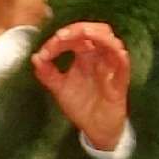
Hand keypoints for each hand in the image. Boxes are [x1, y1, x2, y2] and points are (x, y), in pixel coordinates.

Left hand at [32, 21, 131, 143]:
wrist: (95, 129)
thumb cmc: (81, 106)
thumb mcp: (59, 88)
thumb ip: (47, 73)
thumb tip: (35, 57)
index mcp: (85, 56)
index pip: (76, 37)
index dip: (61, 39)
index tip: (45, 52)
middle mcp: (99, 57)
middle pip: (97, 31)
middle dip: (79, 29)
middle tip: (61, 35)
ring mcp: (110, 68)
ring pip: (111, 42)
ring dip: (98, 35)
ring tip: (84, 33)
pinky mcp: (119, 81)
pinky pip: (123, 64)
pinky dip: (118, 55)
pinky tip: (111, 49)